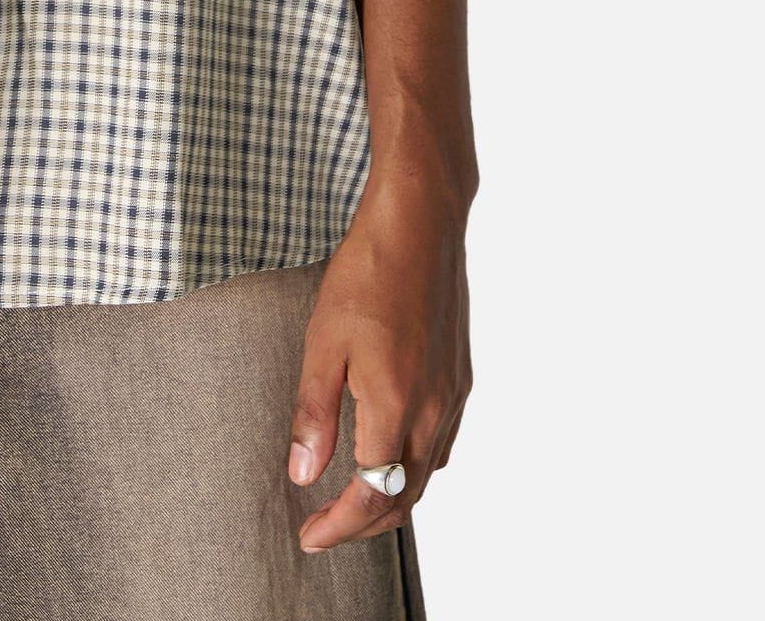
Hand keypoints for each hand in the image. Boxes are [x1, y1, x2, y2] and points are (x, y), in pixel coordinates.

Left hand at [288, 175, 472, 553]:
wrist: (420, 225)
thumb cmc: (367, 274)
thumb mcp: (323, 342)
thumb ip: (315, 414)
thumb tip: (303, 474)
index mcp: (395, 406)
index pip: (372, 495)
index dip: (339, 526)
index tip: (309, 537)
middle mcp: (434, 410)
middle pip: (405, 496)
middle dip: (364, 524)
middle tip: (324, 529)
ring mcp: (453, 396)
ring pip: (427, 473)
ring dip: (393, 498)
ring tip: (353, 502)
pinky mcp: (461, 379)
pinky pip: (442, 444)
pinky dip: (416, 467)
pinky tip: (393, 455)